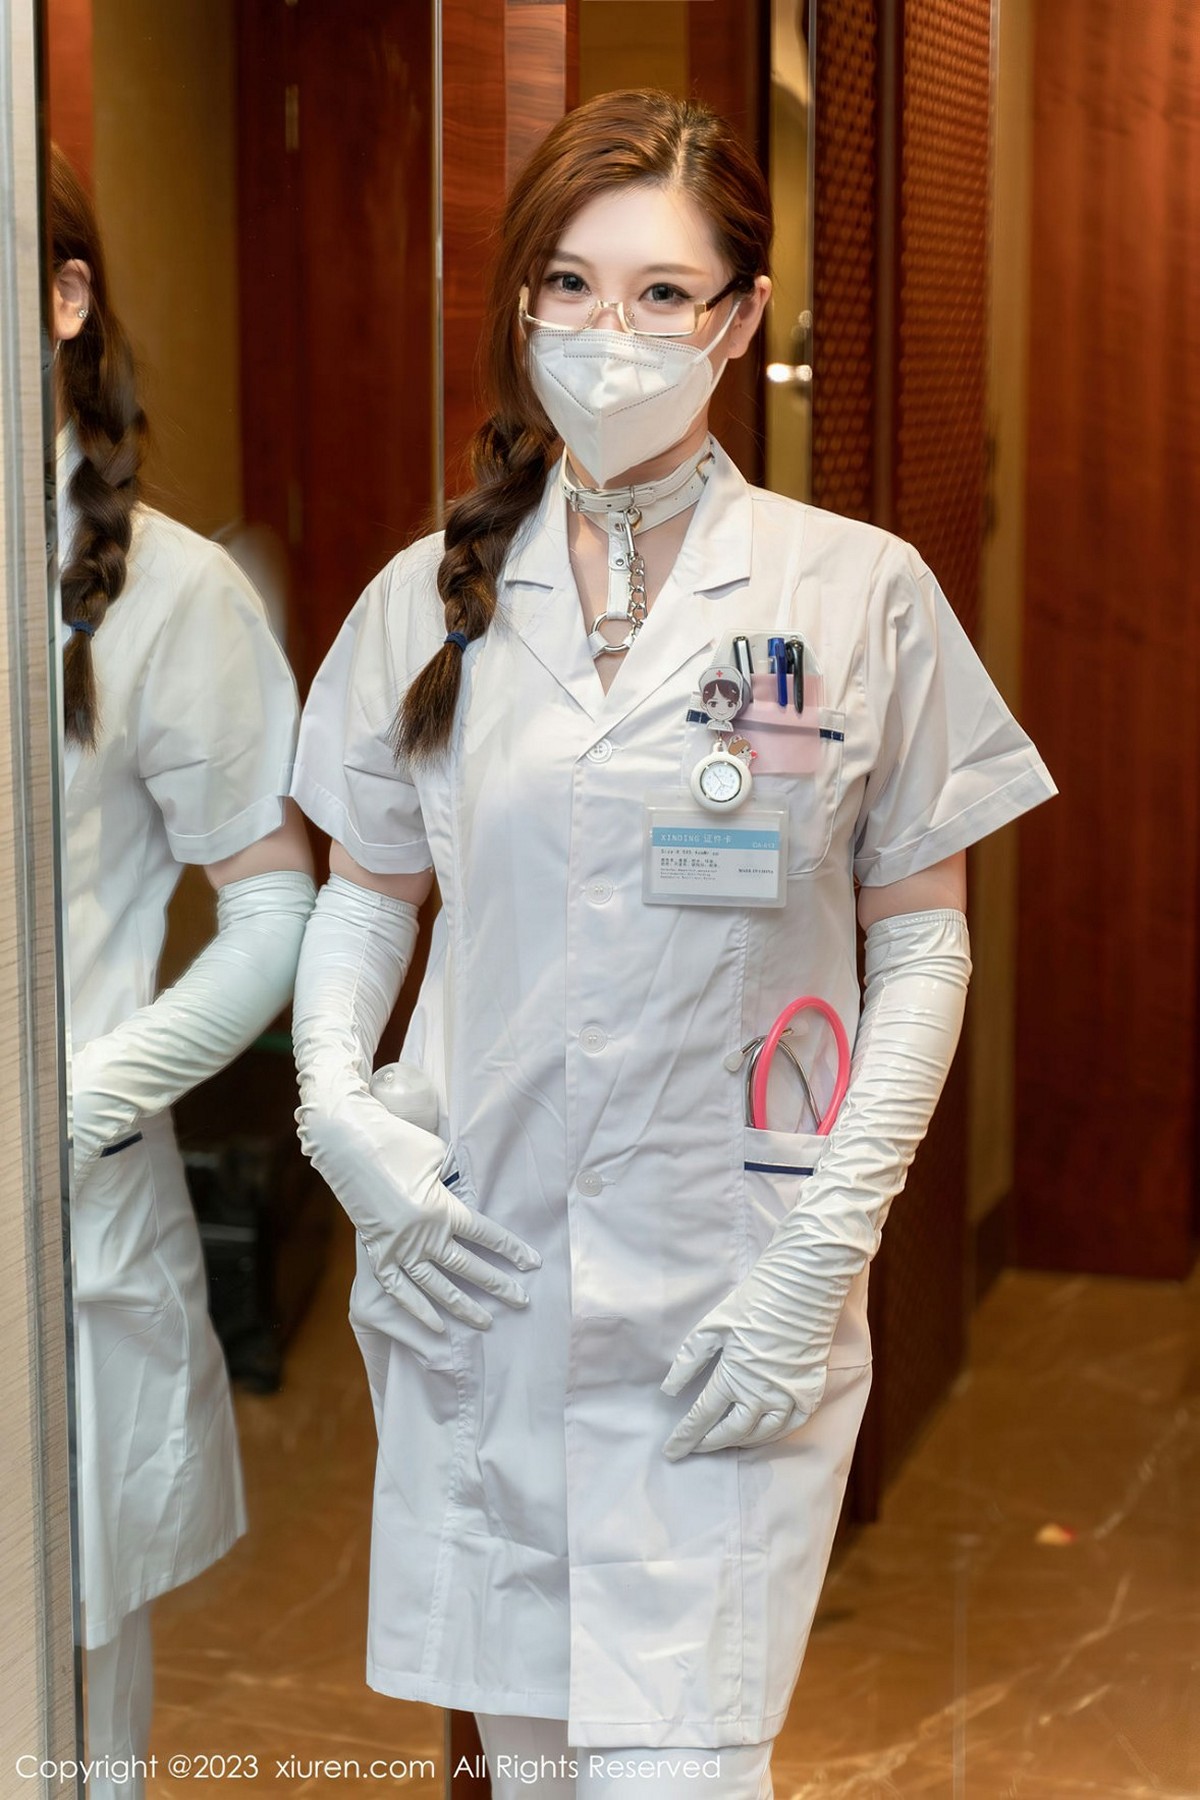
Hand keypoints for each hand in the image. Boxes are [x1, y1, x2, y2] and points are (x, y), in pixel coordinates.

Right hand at [304, 1090, 540, 1333]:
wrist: (348, 1144)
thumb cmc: (397, 1141)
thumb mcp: (437, 1156)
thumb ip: (455, 1179)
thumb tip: (467, 1191)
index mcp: (443, 1209)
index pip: (486, 1236)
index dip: (510, 1250)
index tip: (531, 1264)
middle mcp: (424, 1235)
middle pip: (468, 1267)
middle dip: (497, 1285)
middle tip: (521, 1301)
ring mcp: (399, 1248)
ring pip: (437, 1286)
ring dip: (463, 1306)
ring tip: (486, 1323)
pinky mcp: (377, 1252)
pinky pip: (399, 1289)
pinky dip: (418, 1309)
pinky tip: (438, 1327)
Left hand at [661, 1279, 828, 1458]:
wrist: (803, 1286)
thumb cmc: (753, 1302)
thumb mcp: (712, 1327)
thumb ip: (689, 1361)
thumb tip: (669, 1390)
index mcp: (734, 1377)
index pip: (703, 1416)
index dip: (685, 1436)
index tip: (671, 1451)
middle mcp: (762, 1394)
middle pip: (732, 1431)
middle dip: (710, 1443)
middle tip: (695, 1448)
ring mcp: (789, 1396)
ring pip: (762, 1433)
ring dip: (740, 1441)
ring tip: (724, 1441)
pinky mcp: (811, 1391)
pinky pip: (792, 1425)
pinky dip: (774, 1434)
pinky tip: (762, 1432)